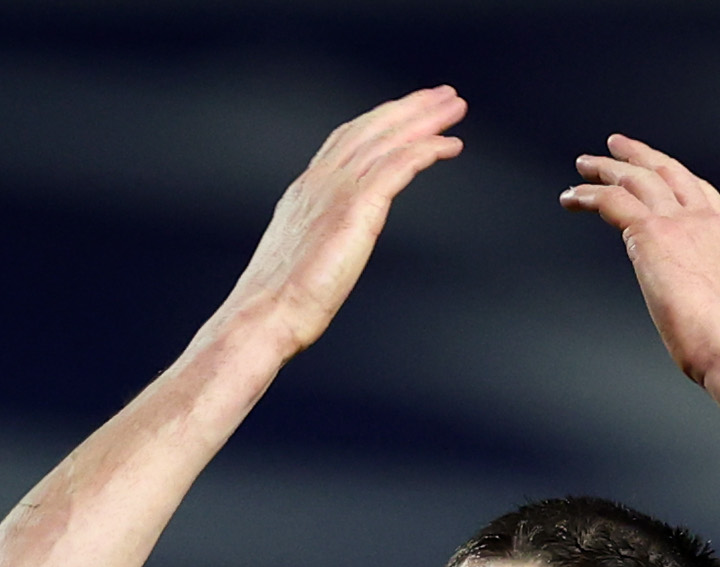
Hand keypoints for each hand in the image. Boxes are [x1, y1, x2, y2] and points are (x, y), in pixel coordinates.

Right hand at [221, 86, 465, 355]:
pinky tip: (450, 146)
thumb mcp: (296, 262)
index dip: (377, 122)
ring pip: (388, 139)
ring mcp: (337, 192)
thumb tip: (327, 254)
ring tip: (455, 108)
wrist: (264, 315)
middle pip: (371, 129)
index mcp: (303, 193)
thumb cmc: (276, 307)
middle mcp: (320, 183)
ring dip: (425, 120)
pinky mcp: (357, 208)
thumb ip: (316, 245)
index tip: (403, 113)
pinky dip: (427, 149)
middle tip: (441, 96)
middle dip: (409, 109)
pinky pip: (400, 164)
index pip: (344, 141)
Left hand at [562, 135, 719, 386]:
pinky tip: (571, 198)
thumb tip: (694, 310)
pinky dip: (588, 195)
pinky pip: (612, 201)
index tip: (656, 167)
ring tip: (583, 166)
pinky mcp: (651, 233)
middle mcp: (703, 219)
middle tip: (614, 148)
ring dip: (605, 169)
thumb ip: (705, 295)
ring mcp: (678, 222)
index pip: (697, 190)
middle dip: (638, 156)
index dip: (672, 173)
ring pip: (635, 179)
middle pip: (666, 172)